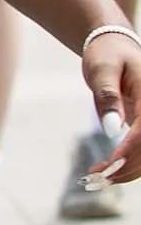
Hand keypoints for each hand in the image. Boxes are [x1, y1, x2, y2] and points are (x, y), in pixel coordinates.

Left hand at [79, 30, 140, 181]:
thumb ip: (107, 97)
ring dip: (129, 171)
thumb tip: (111, 129)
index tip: (108, 167)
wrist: (115, 45)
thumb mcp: (102, 69)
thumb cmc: (106, 54)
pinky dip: (128, 164)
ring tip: (97, 178)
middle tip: (96, 179)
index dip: (129, 153)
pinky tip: (106, 170)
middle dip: (128, 168)